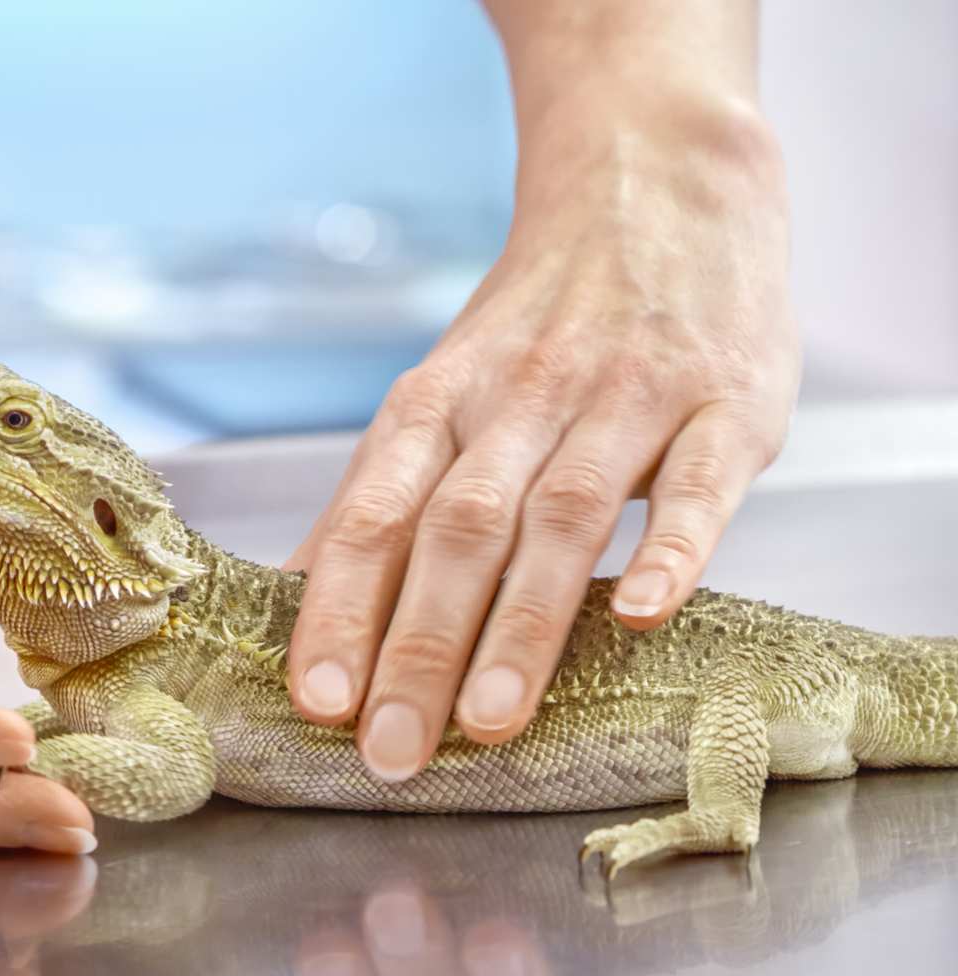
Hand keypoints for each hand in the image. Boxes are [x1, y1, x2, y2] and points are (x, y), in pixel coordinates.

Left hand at [286, 85, 797, 780]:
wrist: (654, 186)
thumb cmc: (536, 327)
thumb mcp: (442, 396)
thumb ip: (380, 497)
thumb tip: (289, 594)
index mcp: (441, 402)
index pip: (375, 514)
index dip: (341, 608)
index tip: (318, 700)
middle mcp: (520, 398)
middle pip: (457, 529)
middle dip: (419, 645)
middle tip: (393, 751)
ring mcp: (625, 395)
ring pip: (563, 514)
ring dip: (522, 621)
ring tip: (487, 719)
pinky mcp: (723, 401)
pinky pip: (695, 481)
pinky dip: (669, 547)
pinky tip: (642, 614)